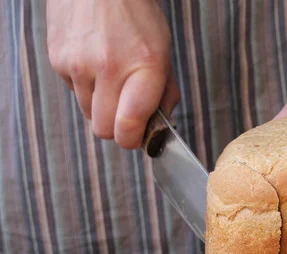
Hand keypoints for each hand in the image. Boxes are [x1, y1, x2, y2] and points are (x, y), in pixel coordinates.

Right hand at [46, 0, 179, 148]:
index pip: (129, 125)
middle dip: (116, 128)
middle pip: (104, 130)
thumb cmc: (137, 17)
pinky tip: (94, 62)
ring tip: (111, 79)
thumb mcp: (163, 52)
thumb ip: (164, 93)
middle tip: (126, 115)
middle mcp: (109, 67)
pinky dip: (85, 86)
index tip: (139, 137)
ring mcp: (78, 64)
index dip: (133, 140)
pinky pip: (73, 92)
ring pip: (88, 113)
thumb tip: (158, 127)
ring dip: (101, 106)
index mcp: (144, 66)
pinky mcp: (58, 59)